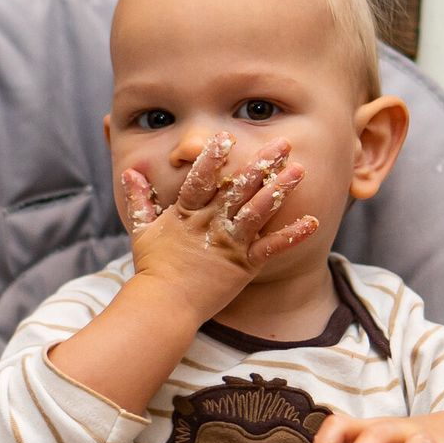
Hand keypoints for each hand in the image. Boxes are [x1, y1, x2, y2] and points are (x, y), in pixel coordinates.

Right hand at [123, 132, 317, 318]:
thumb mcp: (143, 230)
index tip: (226, 137)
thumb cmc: (152, 268)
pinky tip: (313, 222)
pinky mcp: (245, 265)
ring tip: (299, 170)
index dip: (212, 158)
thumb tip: (130, 172)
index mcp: (187, 214)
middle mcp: (210, 224)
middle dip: (260, 164)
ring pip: (258, 211)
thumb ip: (139, 199)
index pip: (200, 179)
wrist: (164, 305)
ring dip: (280, 190)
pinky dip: (292, 235)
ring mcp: (230, 244)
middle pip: (238, 189)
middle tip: (282, 143)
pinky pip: (272, 247)